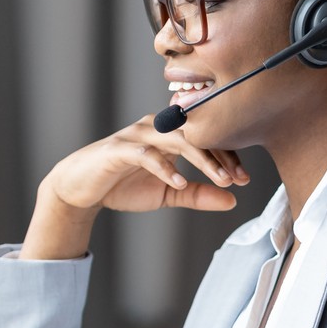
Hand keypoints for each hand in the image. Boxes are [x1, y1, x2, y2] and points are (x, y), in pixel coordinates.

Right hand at [22, 117, 249, 258]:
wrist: (80, 189)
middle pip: (196, 134)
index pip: (204, 138)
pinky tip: (180, 183)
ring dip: (201, 159)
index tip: (245, 179)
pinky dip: (165, 168)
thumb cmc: (123, 185)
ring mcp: (136, 136)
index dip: (227, 156)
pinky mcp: (118, 149)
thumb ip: (198, 195)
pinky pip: (146, 154)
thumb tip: (232, 200)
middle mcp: (155, 127)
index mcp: (168, 133)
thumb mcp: (167, 193)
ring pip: (176, 140)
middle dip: (220, 156)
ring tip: (219, 180)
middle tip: (239, 178)